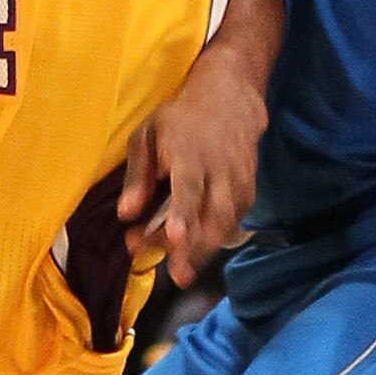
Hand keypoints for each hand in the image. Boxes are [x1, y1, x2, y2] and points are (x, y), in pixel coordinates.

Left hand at [117, 47, 265, 287]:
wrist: (229, 100)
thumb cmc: (179, 120)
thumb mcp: (147, 137)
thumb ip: (137, 177)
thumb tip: (126, 215)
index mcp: (191, 155)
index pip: (189, 190)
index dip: (183, 215)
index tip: (176, 237)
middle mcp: (220, 171)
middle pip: (212, 216)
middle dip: (196, 248)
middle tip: (176, 274)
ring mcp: (239, 181)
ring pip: (227, 224)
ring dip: (205, 250)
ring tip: (182, 271)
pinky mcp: (249, 190)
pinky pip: (236, 221)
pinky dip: (219, 239)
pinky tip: (199, 251)